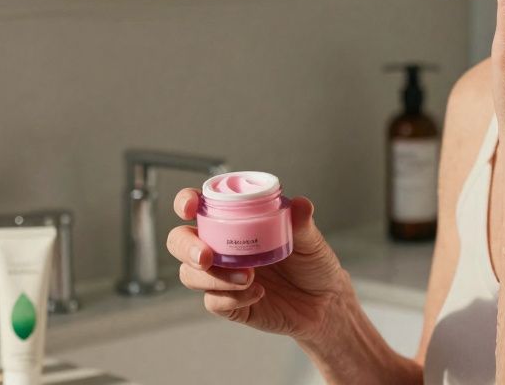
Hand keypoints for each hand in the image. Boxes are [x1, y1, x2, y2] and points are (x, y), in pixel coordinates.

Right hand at [166, 188, 351, 342]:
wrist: (324, 303)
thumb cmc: (313, 264)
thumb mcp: (310, 240)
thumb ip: (302, 223)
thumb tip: (301, 205)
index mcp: (235, 221)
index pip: (200, 205)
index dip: (186, 201)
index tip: (190, 207)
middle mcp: (222, 246)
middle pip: (180, 241)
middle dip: (186, 247)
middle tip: (206, 257)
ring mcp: (222, 275)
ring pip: (190, 274)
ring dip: (213, 278)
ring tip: (249, 277)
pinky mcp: (229, 303)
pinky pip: (213, 301)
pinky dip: (233, 298)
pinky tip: (258, 294)